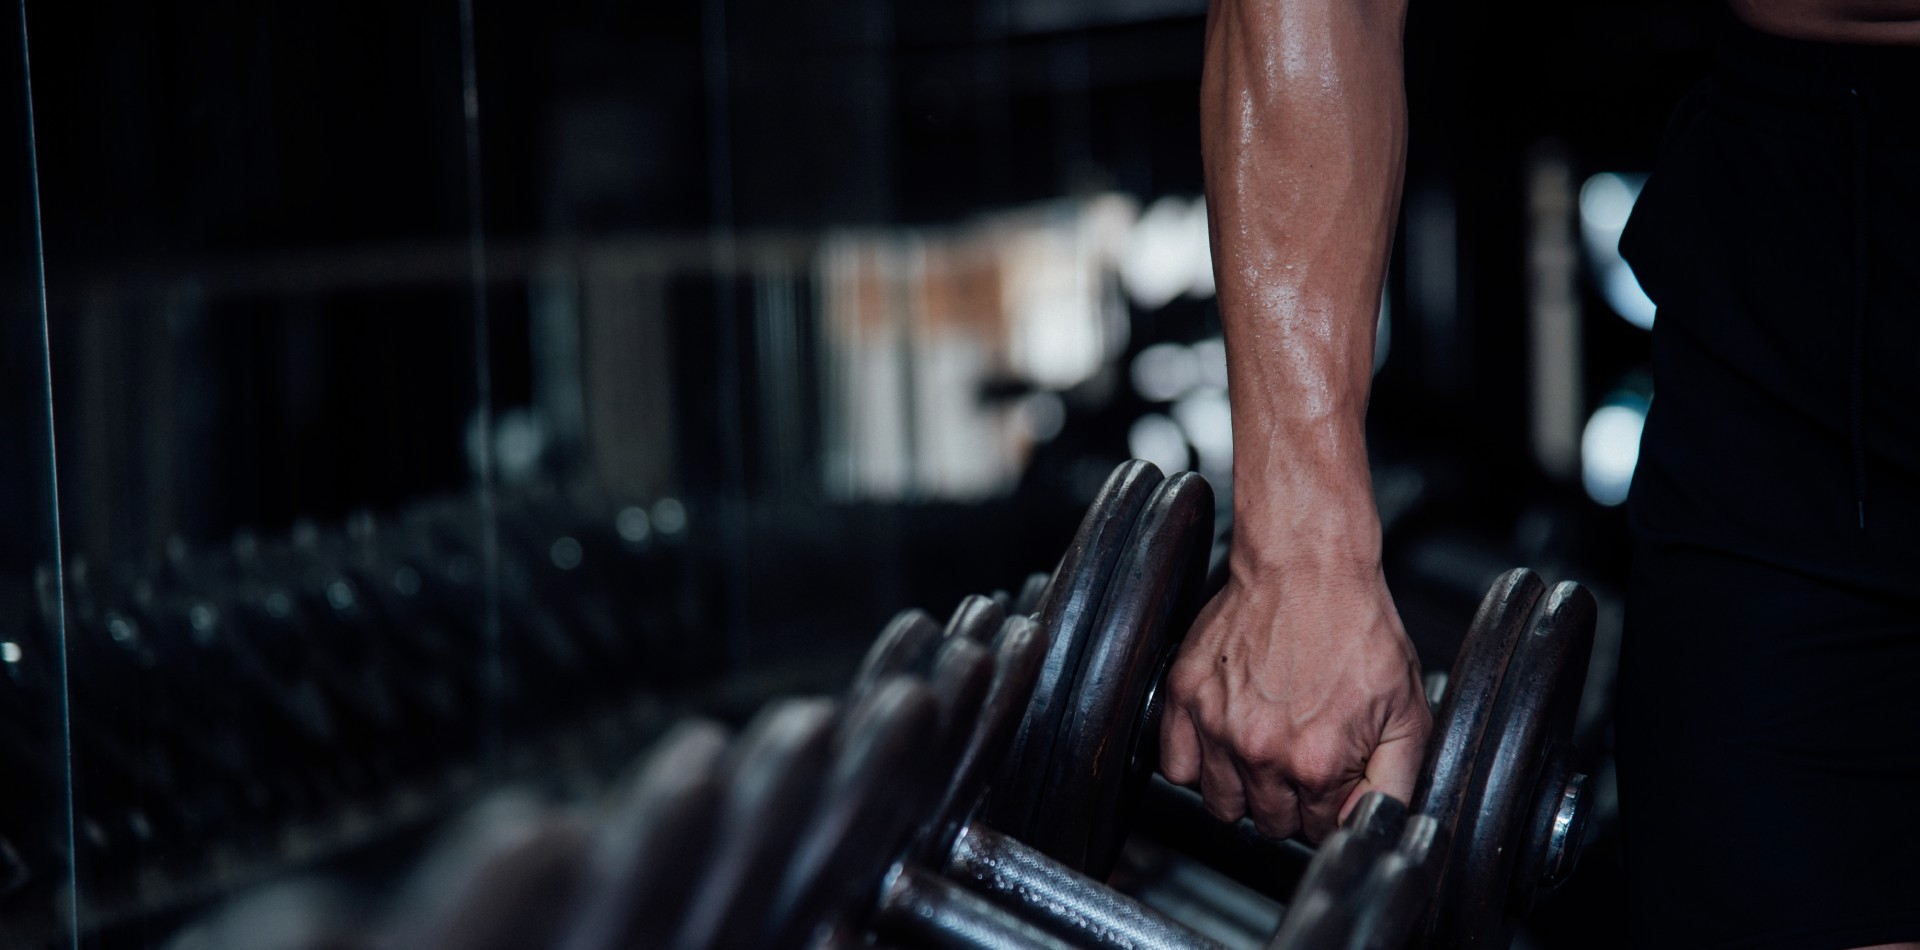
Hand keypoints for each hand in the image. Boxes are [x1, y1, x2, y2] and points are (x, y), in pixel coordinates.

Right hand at [1159, 562, 1429, 841]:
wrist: (1307, 566)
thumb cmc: (1356, 626)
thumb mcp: (1407, 709)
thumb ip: (1393, 781)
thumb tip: (1369, 823)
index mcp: (1317, 761)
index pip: (1318, 829)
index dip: (1330, 808)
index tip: (1331, 780)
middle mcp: (1261, 751)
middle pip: (1269, 824)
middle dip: (1290, 803)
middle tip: (1301, 760)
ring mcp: (1216, 726)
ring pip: (1221, 805)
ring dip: (1244, 789)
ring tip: (1263, 752)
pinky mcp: (1185, 698)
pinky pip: (1177, 767)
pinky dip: (1197, 764)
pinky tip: (1224, 743)